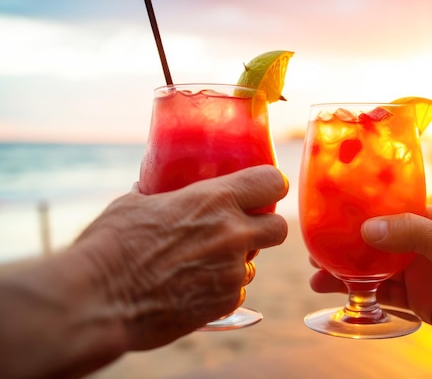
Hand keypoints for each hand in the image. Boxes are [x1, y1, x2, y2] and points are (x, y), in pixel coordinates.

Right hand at [76, 164, 288, 349]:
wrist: (99, 299)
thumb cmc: (112, 244)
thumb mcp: (138, 202)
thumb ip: (164, 195)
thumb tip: (162, 188)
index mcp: (215, 200)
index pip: (272, 182)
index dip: (270, 186)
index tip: (261, 191)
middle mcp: (233, 234)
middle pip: (279, 228)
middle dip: (264, 227)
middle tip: (240, 229)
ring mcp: (231, 271)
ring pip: (254, 264)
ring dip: (236, 261)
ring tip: (202, 262)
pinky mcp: (224, 303)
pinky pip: (236, 291)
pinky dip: (221, 289)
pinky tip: (193, 286)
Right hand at [310, 205, 431, 354]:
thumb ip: (409, 233)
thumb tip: (366, 228)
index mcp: (430, 220)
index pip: (388, 211)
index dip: (359, 213)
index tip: (330, 214)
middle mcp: (420, 245)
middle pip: (374, 243)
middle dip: (345, 246)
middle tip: (315, 249)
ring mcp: (418, 274)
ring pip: (373, 271)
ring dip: (346, 273)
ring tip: (317, 277)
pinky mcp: (418, 302)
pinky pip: (383, 296)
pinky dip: (362, 296)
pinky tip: (340, 295)